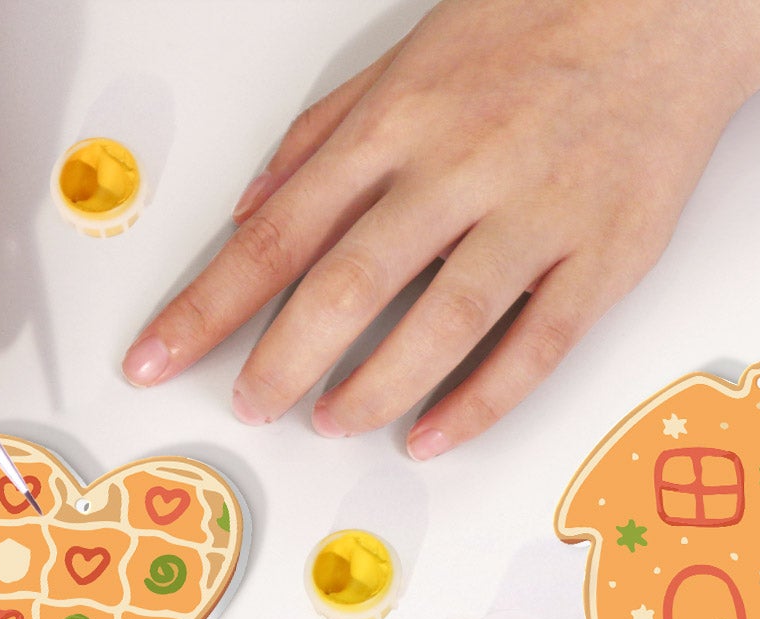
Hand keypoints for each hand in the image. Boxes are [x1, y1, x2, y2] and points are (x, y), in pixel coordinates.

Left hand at [123, 0, 759, 456]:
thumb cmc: (533, 25)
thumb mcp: (405, 59)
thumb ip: (320, 139)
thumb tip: (248, 212)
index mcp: (397, 124)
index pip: (277, 235)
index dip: (207, 306)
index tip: (156, 357)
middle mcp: (460, 169)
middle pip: (346, 286)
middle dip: (280, 360)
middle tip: (247, 406)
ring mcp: (536, 214)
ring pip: (440, 323)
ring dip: (373, 388)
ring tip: (329, 421)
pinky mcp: (603, 255)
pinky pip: (533, 347)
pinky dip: (476, 401)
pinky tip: (429, 435)